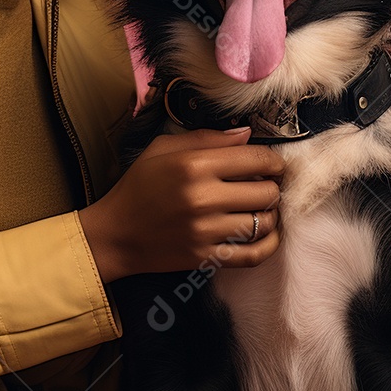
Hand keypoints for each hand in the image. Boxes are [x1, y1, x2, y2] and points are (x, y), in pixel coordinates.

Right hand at [79, 127, 283, 282]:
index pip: (253, 159)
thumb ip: (206, 138)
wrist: (116, 233)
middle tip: (266, 184)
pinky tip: (268, 233)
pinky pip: (254, 255)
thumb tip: (246, 134)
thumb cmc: (139, 185)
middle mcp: (203, 197)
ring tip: (264, 207)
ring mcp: (205, 231)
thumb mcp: (163, 148)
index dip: (273, 160)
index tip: (274, 164)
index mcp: (193, 165)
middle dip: (273, 186)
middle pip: (265, 191)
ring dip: (271, 213)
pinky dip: (269, 245)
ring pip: (263, 222)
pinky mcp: (206, 257)